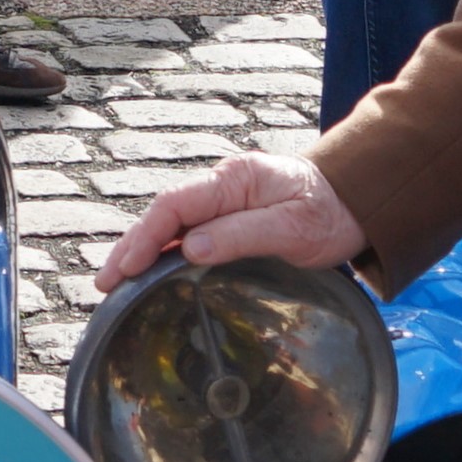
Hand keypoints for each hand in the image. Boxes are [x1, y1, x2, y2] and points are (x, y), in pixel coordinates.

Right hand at [97, 153, 367, 287]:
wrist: (356, 202)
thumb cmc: (329, 213)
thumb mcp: (291, 228)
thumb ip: (241, 235)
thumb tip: (190, 249)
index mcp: (233, 179)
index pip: (175, 205)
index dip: (145, 237)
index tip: (126, 268)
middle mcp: (221, 184)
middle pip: (163, 214)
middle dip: (131, 247)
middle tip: (104, 282)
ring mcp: (223, 200)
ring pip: (171, 224)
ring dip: (142, 251)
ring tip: (116, 282)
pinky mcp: (228, 216)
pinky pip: (187, 231)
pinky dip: (164, 252)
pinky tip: (150, 273)